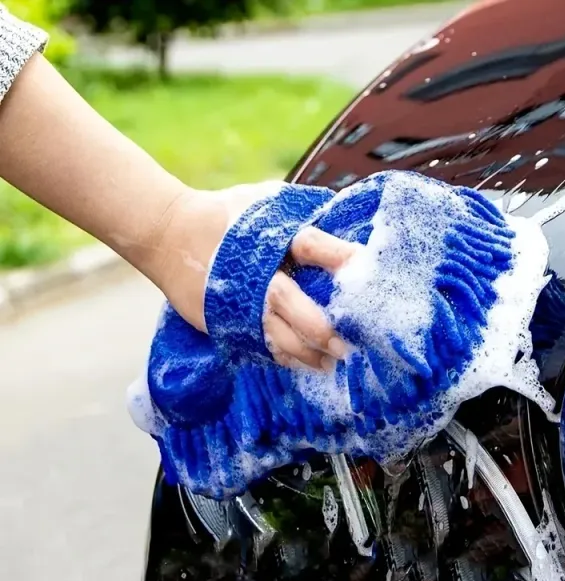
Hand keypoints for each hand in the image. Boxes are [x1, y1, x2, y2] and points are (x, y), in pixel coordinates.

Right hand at [153, 183, 356, 370]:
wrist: (168, 234)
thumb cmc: (224, 215)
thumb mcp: (263, 201)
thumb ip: (301, 215)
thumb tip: (343, 217)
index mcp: (270, 237)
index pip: (312, 246)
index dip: (340, 258)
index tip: (364, 273)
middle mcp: (256, 272)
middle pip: (293, 304)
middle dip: (321, 327)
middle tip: (347, 345)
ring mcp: (238, 301)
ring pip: (276, 336)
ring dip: (305, 353)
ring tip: (329, 363)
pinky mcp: (224, 320)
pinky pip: (259, 344)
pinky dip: (282, 356)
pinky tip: (302, 363)